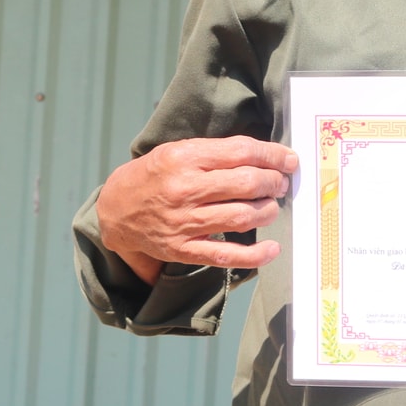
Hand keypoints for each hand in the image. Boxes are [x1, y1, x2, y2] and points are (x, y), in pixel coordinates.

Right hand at [95, 135, 298, 284]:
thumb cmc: (154, 175)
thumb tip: (264, 157)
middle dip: (273, 182)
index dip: (272, 155)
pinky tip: (272, 248)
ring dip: (268, 210)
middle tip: (281, 183)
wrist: (116, 210)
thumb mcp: (177, 150)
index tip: (289, 160)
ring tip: (272, 206)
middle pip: (246, 183)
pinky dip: (255, 255)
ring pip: (242, 216)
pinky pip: (226, 255)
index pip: (240, 152)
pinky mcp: (183, 249)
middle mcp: (184, 189)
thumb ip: (215, 152)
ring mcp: (184, 221)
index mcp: (183, 157)